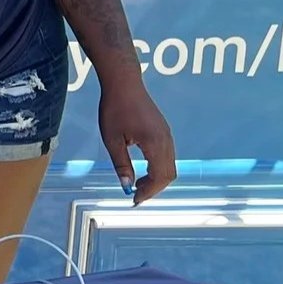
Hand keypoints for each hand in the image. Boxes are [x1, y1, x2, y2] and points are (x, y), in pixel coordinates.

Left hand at [98, 79, 177, 201]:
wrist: (124, 83)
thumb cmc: (115, 109)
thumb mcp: (112, 140)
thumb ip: (121, 164)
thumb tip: (126, 186)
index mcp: (155, 143)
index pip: (159, 177)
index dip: (149, 192)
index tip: (134, 200)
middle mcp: (166, 140)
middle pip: (169, 174)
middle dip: (154, 188)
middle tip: (136, 195)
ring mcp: (167, 135)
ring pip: (170, 166)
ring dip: (156, 179)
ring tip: (138, 185)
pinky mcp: (164, 131)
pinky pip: (167, 156)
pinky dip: (158, 168)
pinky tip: (143, 170)